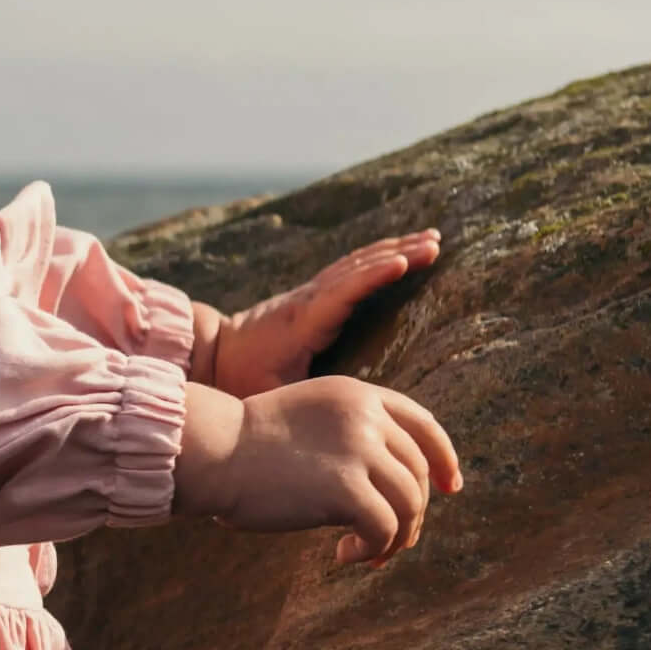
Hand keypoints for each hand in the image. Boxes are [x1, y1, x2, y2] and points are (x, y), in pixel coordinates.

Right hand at [173, 375, 462, 565]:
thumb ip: (344, 433)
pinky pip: (385, 528)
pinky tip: (344, 556)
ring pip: (409, 504)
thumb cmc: (241, 445)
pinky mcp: (348, 489)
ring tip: (368, 553)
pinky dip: (373, 549)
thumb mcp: (304, 419)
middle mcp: (366, 418)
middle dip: (412, 512)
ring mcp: (360, 451)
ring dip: (396, 536)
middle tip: (387, 541)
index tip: (450, 487)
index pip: (423, 425)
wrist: (209, 452)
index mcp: (357, 395)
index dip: (443, 458)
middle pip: (417, 473)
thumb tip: (383, 482)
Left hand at [195, 230, 440, 397]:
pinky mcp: (314, 294)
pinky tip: (402, 249)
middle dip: (399, 254)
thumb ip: (300, 398)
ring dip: (396, 248)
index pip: (341, 293)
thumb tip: (339, 410)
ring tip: (433, 239)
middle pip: (357, 269)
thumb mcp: (268, 393)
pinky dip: (379, 256)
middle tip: (435, 244)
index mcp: (302, 323)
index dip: (371, 277)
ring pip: (357, 263)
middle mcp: (308, 300)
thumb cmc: (243, 379)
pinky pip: (352, 269)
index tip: (401, 263)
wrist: (215, 353)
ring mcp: (311, 293)